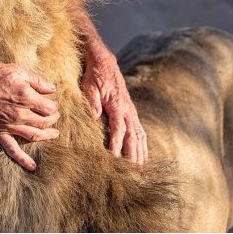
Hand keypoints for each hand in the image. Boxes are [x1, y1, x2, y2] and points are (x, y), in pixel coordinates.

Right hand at [0, 59, 59, 171]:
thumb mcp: (16, 70)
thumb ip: (36, 80)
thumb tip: (52, 89)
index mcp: (26, 97)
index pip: (49, 108)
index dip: (54, 106)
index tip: (53, 103)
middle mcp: (20, 114)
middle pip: (44, 122)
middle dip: (53, 120)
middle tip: (55, 116)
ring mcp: (9, 125)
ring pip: (34, 136)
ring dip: (46, 136)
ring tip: (54, 134)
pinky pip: (13, 149)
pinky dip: (23, 159)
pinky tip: (32, 167)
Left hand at [81, 41, 147, 164]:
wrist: (103, 59)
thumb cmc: (94, 73)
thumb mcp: (89, 85)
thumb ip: (92, 102)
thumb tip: (95, 118)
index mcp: (117, 105)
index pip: (119, 130)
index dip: (117, 145)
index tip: (115, 159)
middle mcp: (127, 109)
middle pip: (133, 136)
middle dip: (133, 155)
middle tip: (133, 173)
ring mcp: (131, 110)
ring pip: (139, 135)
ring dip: (141, 152)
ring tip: (141, 169)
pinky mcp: (130, 110)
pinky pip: (140, 129)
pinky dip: (142, 143)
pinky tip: (143, 153)